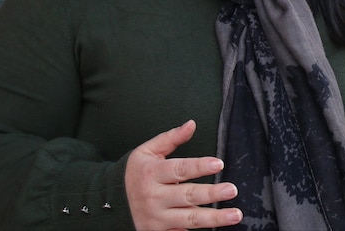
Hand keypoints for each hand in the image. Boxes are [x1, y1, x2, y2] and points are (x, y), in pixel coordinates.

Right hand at [124, 119, 242, 229]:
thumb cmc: (135, 173)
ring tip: (235, 215)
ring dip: (214, 218)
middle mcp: (154, 197)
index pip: (180, 169)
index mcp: (152, 173)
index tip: (219, 163)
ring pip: (189, 219)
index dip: (200, 166)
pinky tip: (216, 229)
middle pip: (187, 195)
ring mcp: (157, 218)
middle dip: (212, 193)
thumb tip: (192, 124)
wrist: (109, 203)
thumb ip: (171, 138)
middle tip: (232, 189)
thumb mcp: (147, 151)